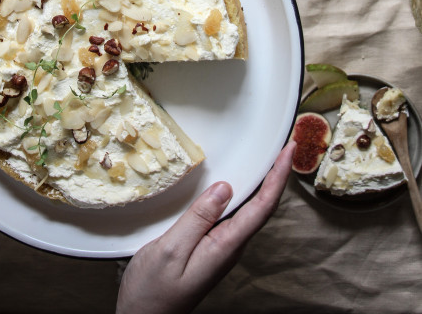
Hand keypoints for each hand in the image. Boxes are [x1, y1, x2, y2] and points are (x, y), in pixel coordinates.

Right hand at [116, 141, 294, 313]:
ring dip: (265, 184)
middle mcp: (229, 247)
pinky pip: (235, 217)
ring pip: (251, 211)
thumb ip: (197, 219)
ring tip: (274, 162)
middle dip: (278, 176)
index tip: (289, 152)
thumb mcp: (170, 250)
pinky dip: (246, 195)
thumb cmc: (152, 291)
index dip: (278, 177)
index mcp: (224, 246)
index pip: (262, 206)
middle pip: (263, 207)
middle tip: (288, 149)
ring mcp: (221, 249)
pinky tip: (243, 187)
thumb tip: (224, 189)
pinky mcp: (211, 248)